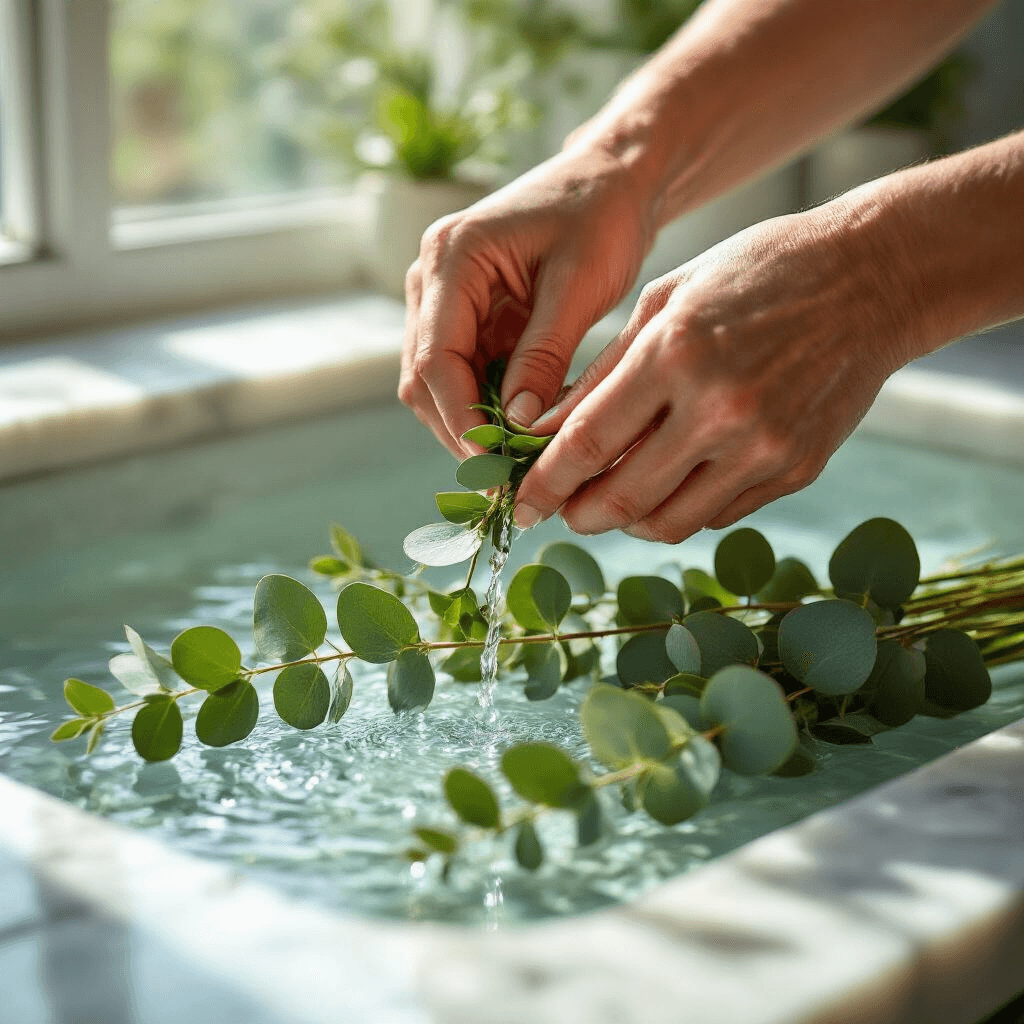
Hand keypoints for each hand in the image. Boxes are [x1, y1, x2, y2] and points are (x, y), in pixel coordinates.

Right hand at [398, 148, 657, 457]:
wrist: (610, 178)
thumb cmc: (601, 214)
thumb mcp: (580, 284)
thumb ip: (544, 354)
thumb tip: (518, 424)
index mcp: (451, 258)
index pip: (434, 360)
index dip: (461, 420)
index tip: (496, 465)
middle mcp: (431, 278)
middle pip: (424, 379)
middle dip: (461, 432)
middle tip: (508, 480)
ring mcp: (443, 298)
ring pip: (436, 384)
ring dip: (471, 425)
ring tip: (516, 464)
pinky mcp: (465, 315)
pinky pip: (463, 374)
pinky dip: (486, 407)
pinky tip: (520, 433)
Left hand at [513, 206, 913, 540]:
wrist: (870, 278)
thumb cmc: (755, 274)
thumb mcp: (664, 301)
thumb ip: (602, 372)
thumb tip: (544, 431)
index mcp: (675, 354)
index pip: (586, 442)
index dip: (543, 483)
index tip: (520, 502)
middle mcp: (719, 409)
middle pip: (622, 498)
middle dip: (577, 515)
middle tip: (560, 511)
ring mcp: (763, 447)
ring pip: (669, 522)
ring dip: (626, 523)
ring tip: (609, 503)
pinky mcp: (796, 469)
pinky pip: (717, 515)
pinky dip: (678, 509)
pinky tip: (666, 485)